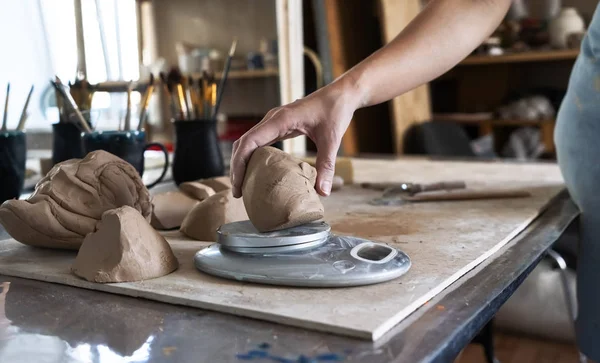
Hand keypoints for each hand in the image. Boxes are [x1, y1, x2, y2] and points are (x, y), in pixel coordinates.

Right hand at [230, 80, 360, 197]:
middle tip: (237, 192)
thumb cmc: (335, 111)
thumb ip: (326, 165)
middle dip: (236, 167)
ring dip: (242, 162)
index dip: (239, 163)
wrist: (341, 94)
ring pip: (248, 142)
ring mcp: (273, 122)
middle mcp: (272, 119)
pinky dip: (252, 156)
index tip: (238, 184)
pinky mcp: (279, 125)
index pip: (249, 141)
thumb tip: (322, 193)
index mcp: (280, 120)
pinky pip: (258, 141)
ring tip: (243, 185)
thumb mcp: (331, 140)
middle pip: (243, 143)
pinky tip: (257, 172)